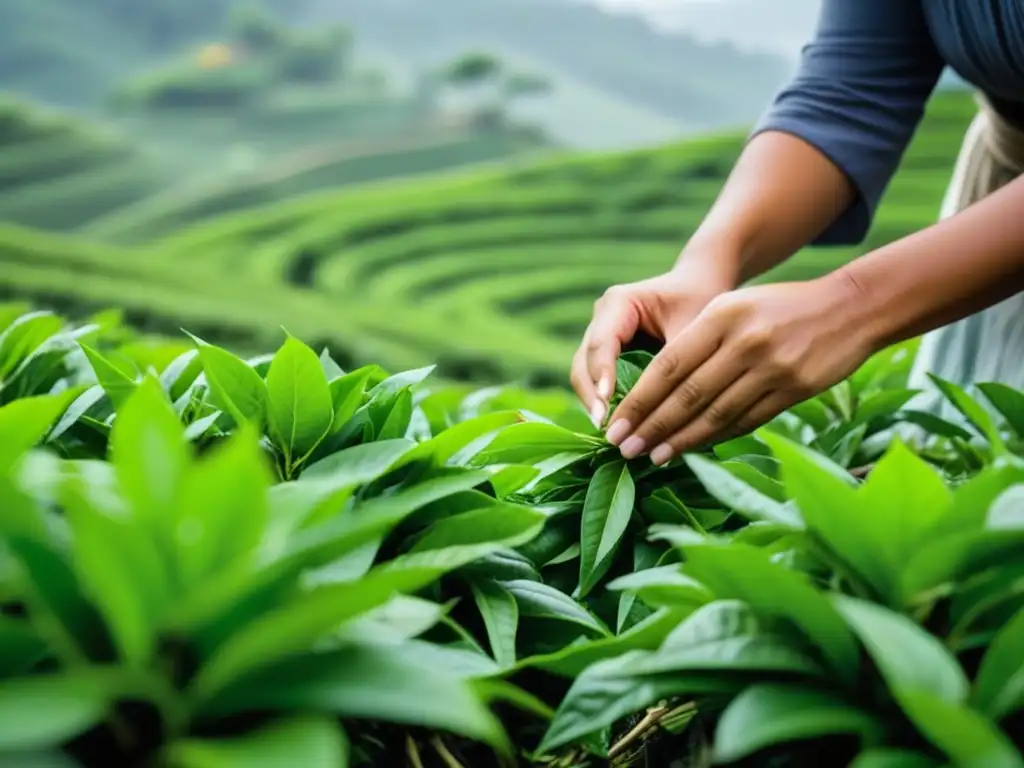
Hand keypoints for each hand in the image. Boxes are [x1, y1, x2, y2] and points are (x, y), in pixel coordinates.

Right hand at [571, 263, 735, 426]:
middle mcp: (602, 318)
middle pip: (584, 362)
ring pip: (585, 374)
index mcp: (619, 303)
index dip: (602, 376)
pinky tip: (619, 426)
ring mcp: (600, 335)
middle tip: (606, 427)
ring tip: (611, 433)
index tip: (609, 405)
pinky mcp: (607, 353)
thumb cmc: (701, 300)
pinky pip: (597, 380)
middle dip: (593, 396)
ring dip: (595, 403)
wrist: (701, 285)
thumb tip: (670, 409)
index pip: (602, 343)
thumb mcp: (694, 328)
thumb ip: (678, 363)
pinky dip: (605, 402)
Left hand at [605, 273, 875, 463]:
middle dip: (651, 426)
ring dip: (681, 440)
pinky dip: (716, 437)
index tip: (614, 425)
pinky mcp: (795, 389)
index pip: (668, 366)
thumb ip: (698, 341)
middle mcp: (745, 341)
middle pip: (688, 395)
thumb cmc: (779, 307)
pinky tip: (694, 449)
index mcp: (722, 315)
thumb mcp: (734, 306)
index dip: (639, 400)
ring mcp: (772, 367)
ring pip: (716, 413)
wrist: (850, 307)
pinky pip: (747, 420)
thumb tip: (655, 391)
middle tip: (624, 449)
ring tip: (653, 457)